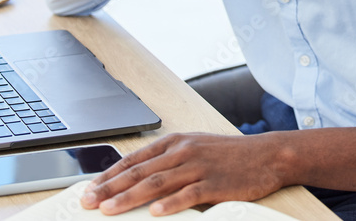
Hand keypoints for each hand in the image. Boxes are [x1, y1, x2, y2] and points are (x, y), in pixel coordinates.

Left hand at [80, 133, 286, 215]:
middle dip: (110, 189)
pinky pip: (187, 195)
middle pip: (140, 172)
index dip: (110, 175)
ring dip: (129, 198)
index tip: (90, 189)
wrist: (267, 155)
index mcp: (176, 142)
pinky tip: (153, 213)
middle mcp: (183, 152)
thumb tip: (137, 179)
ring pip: (156, 183)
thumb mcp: (195, 148)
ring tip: (109, 211)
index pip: (135, 159)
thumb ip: (168, 161)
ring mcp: (198, 167)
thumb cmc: (229, 155)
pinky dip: (169, 204)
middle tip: (88, 203)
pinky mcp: (214, 183)